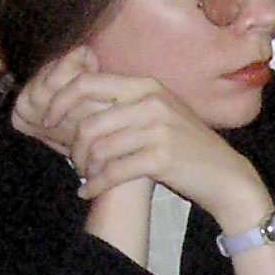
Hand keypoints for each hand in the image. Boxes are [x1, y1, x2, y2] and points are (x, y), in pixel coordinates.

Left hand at [18, 51, 272, 232]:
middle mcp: (151, 102)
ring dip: (85, 168)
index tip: (49, 120)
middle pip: (89, 121)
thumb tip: (78, 101)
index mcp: (146, 86)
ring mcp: (158, 129)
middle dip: (73, 146)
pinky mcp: (161, 158)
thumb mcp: (160, 112)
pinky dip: (95, 185)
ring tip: (85, 177)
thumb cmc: (186, 146)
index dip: (60, 101)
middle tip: (73, 162)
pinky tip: (88, 191)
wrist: (225, 175)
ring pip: (99, 148)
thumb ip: (126, 103)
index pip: (87, 83)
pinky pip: (113, 172)